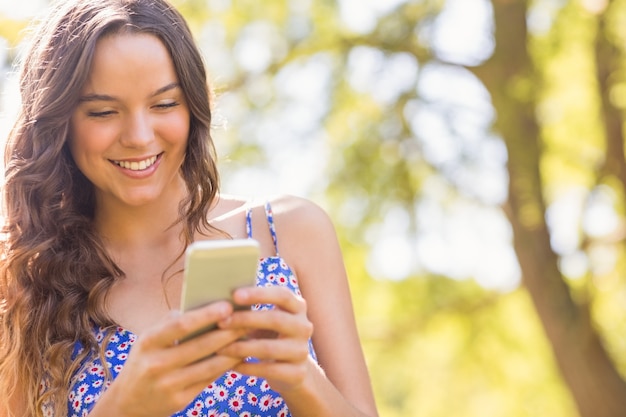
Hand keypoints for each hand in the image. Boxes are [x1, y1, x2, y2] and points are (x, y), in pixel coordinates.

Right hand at [93, 301, 246, 416]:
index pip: (181, 325)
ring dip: (234, 350)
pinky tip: (238, 355)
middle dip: (228, 332)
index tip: (227, 306)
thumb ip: (171, 323)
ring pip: (211, 364)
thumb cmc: (144, 361)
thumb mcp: (148, 340)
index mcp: (149, 342)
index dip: (206, 315)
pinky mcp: (180, 400)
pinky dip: (226, 366)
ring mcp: (169, 384)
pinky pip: (209, 379)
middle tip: (248, 319)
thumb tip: (204, 305)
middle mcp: (157, 363)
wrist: (127, 403)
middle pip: (202, 345)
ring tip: (249, 336)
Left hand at [216, 286, 314, 392]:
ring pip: (269, 348)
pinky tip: (231, 365)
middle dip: (245, 320)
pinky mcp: (297, 373)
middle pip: (275, 320)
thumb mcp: (267, 319)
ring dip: (241, 347)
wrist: (292, 370)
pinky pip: (268, 370)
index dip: (259, 294)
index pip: (282, 295)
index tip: (235, 295)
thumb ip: (253, 307)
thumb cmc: (270, 336)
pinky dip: (247, 367)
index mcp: (298, 307)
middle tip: (221, 322)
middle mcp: (304, 327)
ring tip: (220, 348)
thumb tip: (221, 300)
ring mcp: (302, 351)